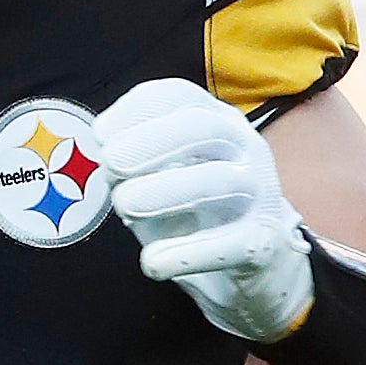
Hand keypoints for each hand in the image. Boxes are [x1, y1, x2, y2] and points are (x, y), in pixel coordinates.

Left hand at [94, 77, 313, 342]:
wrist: (257, 265)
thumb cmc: (199, 212)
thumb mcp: (164, 178)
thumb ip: (135, 165)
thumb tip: (105, 158)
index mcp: (217, 122)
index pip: (180, 98)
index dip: (137, 110)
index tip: (100, 134)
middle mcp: (245, 148)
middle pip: (204, 128)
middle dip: (152, 141)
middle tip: (111, 164)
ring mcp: (261, 193)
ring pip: (219, 181)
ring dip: (165, 191)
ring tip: (125, 206)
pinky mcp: (264, 242)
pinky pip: (230, 243)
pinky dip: (187, 253)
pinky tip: (153, 262)